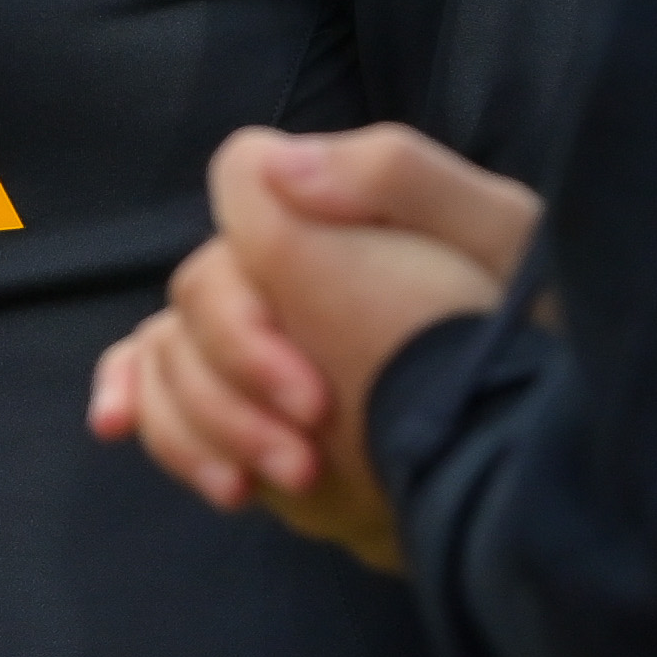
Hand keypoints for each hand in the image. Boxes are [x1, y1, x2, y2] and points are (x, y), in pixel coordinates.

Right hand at [87, 126, 545, 571]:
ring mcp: (261, 336)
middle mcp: (287, 263)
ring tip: (266, 486)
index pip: (241, 185)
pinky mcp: (250, 403)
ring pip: (170, 351)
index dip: (251, 279)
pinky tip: (117, 425)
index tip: (308, 381)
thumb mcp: (495, 234)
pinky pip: (160, 389)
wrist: (539, 443)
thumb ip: (394, 176)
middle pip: (201, 291)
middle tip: (307, 453)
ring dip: (200, 420)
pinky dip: (137, 402)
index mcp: (336, 207)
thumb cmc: (527, 326)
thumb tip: (280, 169)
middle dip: (238, 376)